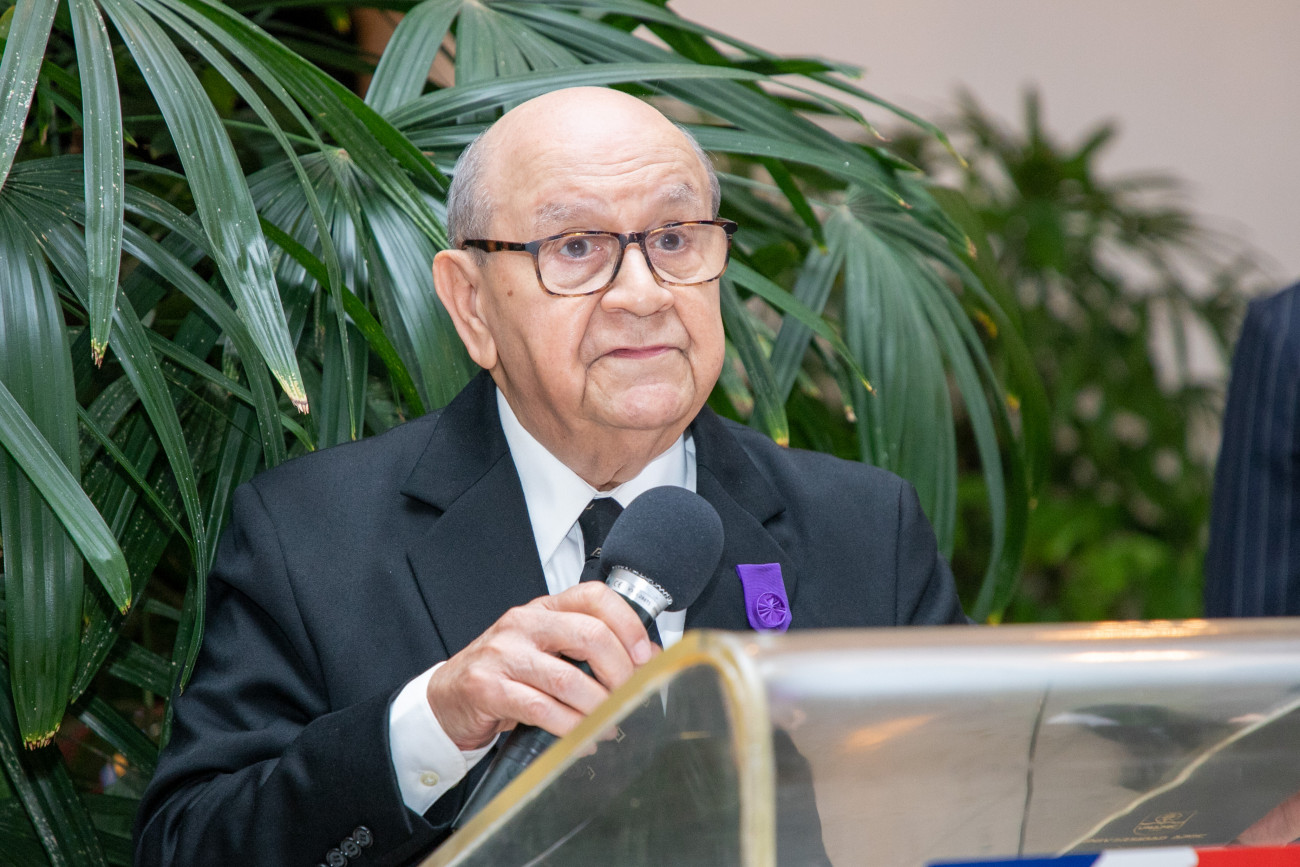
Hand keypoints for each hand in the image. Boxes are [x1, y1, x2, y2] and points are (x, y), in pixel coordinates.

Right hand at [425, 582, 655, 749]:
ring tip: (610, 723)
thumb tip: (648, 657)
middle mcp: (523, 624)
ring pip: (568, 679)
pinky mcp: (487, 688)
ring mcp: (503, 654)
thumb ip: (590, 648)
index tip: (645, 655)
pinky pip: (542, 710)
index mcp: (544, 608)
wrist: (448, 697)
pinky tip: (583, 739)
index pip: (595, 597)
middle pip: (589, 635)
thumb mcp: (548, 649)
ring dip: (598, 708)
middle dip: (620, 672)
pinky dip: (571, 729)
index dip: (628, 624)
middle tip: (630, 696)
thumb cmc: (505, 671)